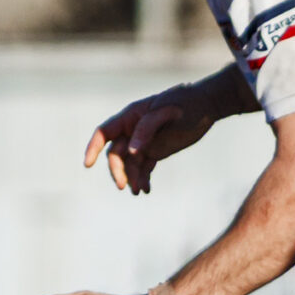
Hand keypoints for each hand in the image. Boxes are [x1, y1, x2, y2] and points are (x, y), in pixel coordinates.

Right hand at [87, 85, 218, 194]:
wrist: (207, 106)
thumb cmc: (186, 102)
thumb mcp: (167, 111)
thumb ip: (147, 128)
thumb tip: (131, 151)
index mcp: (130, 116)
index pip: (104, 132)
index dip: (93, 148)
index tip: (87, 164)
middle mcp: (132, 130)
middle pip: (116, 154)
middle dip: (117, 170)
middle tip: (125, 186)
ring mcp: (143, 142)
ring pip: (129, 164)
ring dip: (132, 178)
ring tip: (140, 191)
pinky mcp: (155, 151)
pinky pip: (144, 168)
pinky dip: (143, 179)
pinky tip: (147, 190)